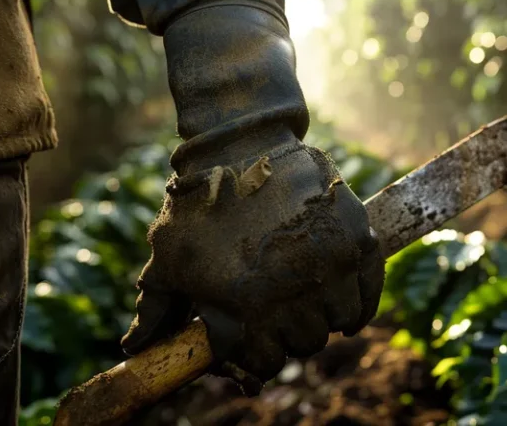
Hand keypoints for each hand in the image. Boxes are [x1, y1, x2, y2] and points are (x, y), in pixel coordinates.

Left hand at [121, 143, 383, 388]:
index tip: (256, 341)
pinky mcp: (357, 238)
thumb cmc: (198, 204)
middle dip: (291, 335)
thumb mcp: (169, 256)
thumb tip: (134, 347)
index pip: (266, 360)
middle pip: (306, 343)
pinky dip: (363, 304)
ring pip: (340, 321)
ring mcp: (331, 263)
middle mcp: (295, 291)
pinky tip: (348, 309)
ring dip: (326, 318)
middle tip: (282, 316)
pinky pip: (372, 290)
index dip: (258, 355)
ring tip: (310, 302)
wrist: (242, 146)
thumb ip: (155, 307)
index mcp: (247, 304)